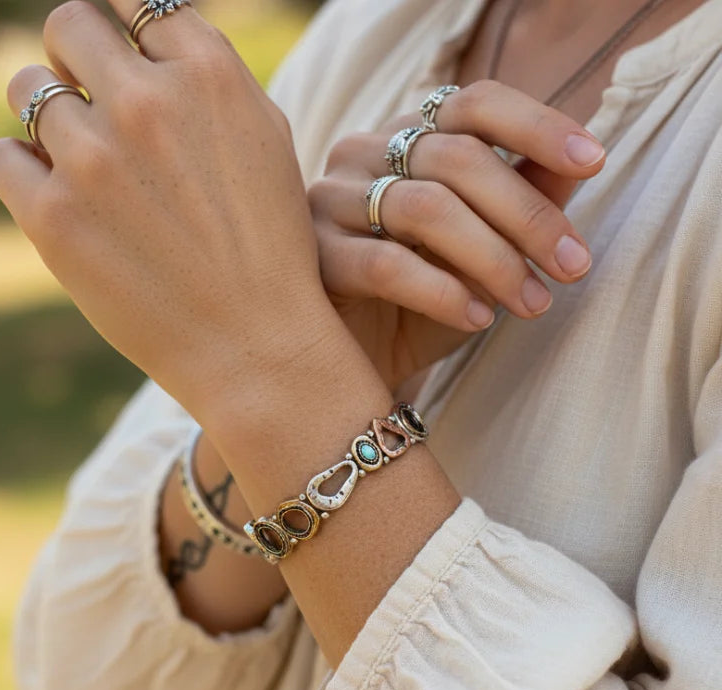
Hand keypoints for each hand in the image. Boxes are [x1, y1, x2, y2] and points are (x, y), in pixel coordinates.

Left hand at [0, 0, 337, 419]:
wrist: (259, 346)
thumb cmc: (272, 250)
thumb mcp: (267, 146)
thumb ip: (209, 83)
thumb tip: (148, 46)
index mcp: (209, 75)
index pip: (136, 3)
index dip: (126, 31)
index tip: (123, 60)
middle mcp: (147, 102)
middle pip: (68, 26)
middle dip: (75, 58)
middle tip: (88, 99)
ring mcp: (95, 159)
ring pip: (26, 88)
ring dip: (48, 118)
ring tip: (83, 166)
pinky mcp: (54, 217)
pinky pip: (4, 157)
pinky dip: (25, 172)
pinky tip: (63, 202)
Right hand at [309, 80, 605, 390]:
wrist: (361, 365)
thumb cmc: (424, 306)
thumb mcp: (487, 253)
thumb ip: (523, 204)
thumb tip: (580, 164)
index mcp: (408, 138)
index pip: (473, 104)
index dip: (536, 125)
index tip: (594, 161)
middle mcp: (363, 154)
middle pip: (458, 158)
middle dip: (528, 215)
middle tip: (574, 266)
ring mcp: (330, 201)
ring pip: (427, 208)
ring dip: (494, 258)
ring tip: (533, 304)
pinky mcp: (314, 258)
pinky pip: (387, 265)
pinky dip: (443, 292)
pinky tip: (477, 320)